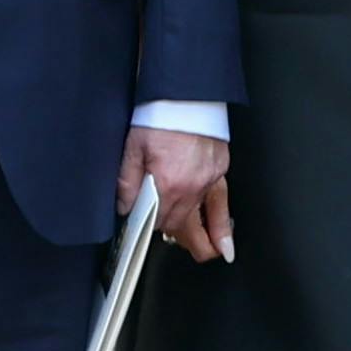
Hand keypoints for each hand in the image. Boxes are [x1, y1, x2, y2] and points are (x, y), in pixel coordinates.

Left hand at [120, 125, 233, 263]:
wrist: (188, 96)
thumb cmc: (162, 116)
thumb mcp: (133, 147)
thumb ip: (127, 181)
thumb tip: (125, 205)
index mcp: (167, 183)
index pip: (156, 220)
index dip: (149, 227)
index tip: (145, 229)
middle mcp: (190, 187)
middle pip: (181, 224)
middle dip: (177, 238)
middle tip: (178, 248)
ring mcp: (208, 180)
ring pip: (203, 219)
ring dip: (202, 239)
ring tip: (206, 254)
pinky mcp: (219, 171)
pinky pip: (221, 204)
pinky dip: (222, 224)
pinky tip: (225, 241)